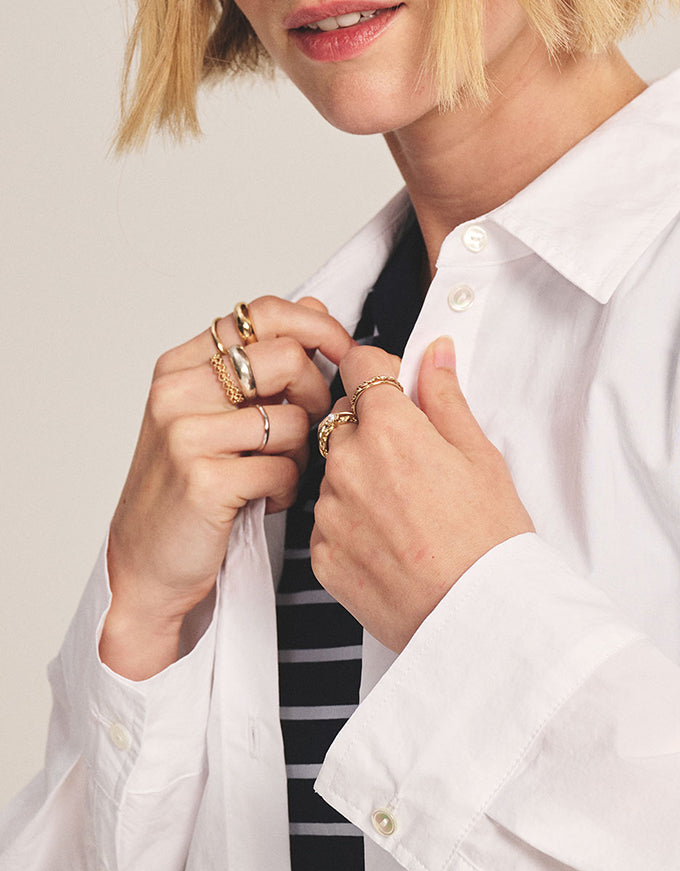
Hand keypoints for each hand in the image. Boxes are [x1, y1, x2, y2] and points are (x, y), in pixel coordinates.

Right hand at [102, 295, 353, 678]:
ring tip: (280, 470)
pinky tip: (269, 499)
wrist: (147, 566)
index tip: (342, 352)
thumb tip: (313, 305)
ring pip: (293, 417)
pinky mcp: (203, 480)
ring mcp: (185, 435)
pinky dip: (290, 489)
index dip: (316, 327)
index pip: (260, 312)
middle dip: (317, 395)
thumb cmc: (189, 487)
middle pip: (288, 358)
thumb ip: (260, 358)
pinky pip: (285, 468)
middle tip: (310, 427)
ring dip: (304, 451)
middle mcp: (176, 392)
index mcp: (180, 366)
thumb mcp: (215, 411)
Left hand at [313, 336, 534, 652]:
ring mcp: (329, 511)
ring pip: (334, 470)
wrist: (476, 617)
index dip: (380, 370)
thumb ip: (446, 397)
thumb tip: (434, 354)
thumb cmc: (488, 541)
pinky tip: (393, 537)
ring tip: (409, 508)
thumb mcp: (480, 455)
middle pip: (345, 418)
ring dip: (361, 475)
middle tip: (417, 459)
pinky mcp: (321, 553)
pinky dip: (352, 520)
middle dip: (373, 426)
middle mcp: (348, 463)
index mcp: (390, 429)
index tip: (394, 384)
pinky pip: (328, 518)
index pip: (359, 364)